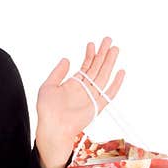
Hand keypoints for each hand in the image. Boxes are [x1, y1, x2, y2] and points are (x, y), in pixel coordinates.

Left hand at [34, 37, 125, 167]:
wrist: (53, 127)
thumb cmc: (47, 110)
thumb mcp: (48, 86)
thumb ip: (58, 72)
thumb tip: (67, 59)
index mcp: (73, 84)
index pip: (85, 66)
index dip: (89, 55)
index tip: (92, 43)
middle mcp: (84, 89)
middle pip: (97, 68)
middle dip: (103, 54)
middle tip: (108, 40)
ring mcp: (91, 97)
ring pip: (103, 76)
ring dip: (109, 63)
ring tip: (114, 49)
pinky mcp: (97, 106)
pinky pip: (109, 94)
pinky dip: (116, 84)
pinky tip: (120, 72)